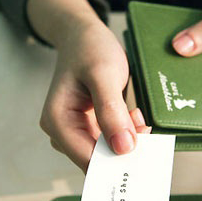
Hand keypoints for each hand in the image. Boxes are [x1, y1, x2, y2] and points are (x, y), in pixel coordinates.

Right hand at [27, 0, 149, 171]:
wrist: (85, 36)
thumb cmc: (89, 49)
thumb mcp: (102, 74)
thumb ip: (111, 111)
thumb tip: (123, 148)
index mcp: (58, 121)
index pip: (87, 159)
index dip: (115, 163)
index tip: (142, 157)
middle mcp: (64, 131)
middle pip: (98, 160)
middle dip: (124, 150)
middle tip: (143, 129)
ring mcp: (78, 130)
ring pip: (108, 152)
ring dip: (128, 140)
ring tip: (136, 115)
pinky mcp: (91, 127)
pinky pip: (112, 142)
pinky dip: (128, 134)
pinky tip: (134, 116)